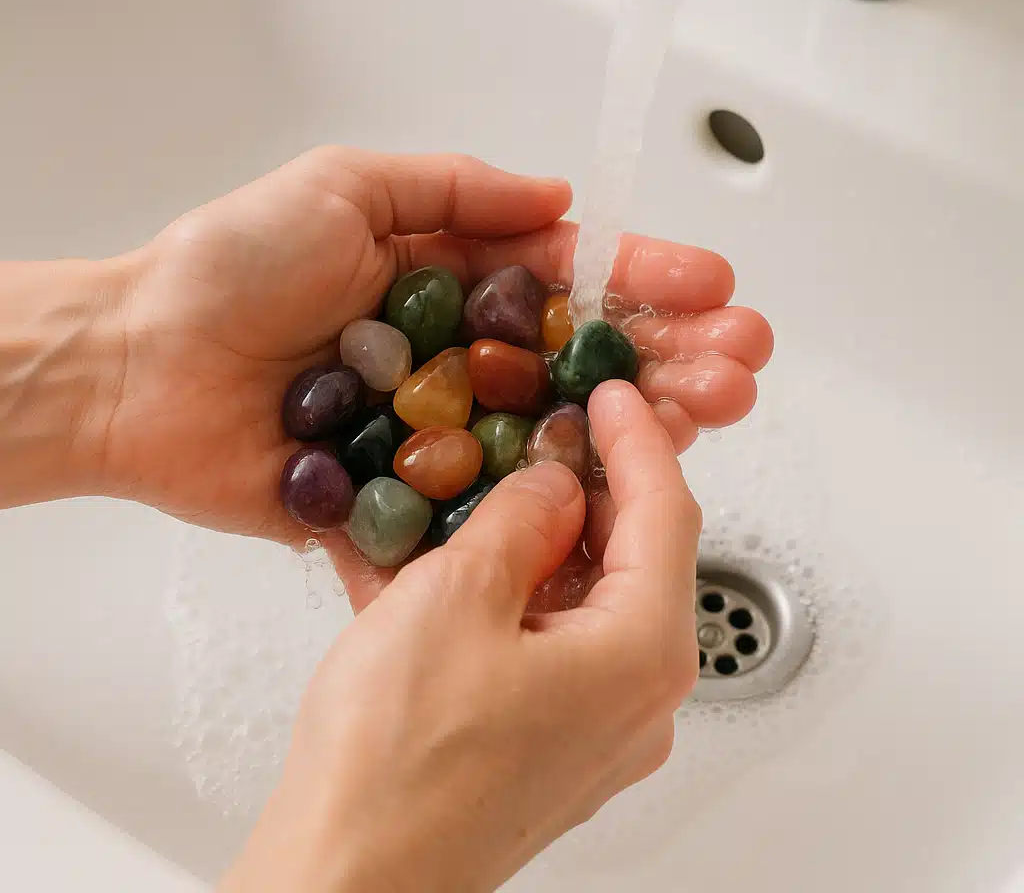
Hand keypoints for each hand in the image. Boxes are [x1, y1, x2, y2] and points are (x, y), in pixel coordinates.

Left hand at [98, 146, 769, 557]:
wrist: (140, 368)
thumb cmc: (229, 268)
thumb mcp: (346, 186)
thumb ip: (455, 190)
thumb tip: (557, 198)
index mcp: (448, 284)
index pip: (568, 282)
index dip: (642, 282)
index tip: (711, 287)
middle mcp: (457, 360)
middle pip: (583, 363)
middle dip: (670, 356)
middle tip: (742, 362)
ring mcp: (441, 434)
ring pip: (560, 434)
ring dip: (642, 426)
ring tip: (717, 412)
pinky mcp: (411, 501)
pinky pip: (495, 504)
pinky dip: (561, 503)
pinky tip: (630, 492)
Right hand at [220, 382, 699, 892]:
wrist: (345, 882)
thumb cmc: (396, 761)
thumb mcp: (456, 595)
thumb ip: (518, 520)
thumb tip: (550, 486)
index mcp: (640, 654)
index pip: (667, 514)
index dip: (639, 440)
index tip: (614, 395)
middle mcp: (635, 698)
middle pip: (632, 558)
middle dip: (584, 490)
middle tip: (542, 438)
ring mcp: (592, 727)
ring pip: (583, 600)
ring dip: (537, 542)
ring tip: (486, 495)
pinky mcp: (545, 743)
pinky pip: (544, 643)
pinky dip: (510, 596)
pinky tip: (455, 565)